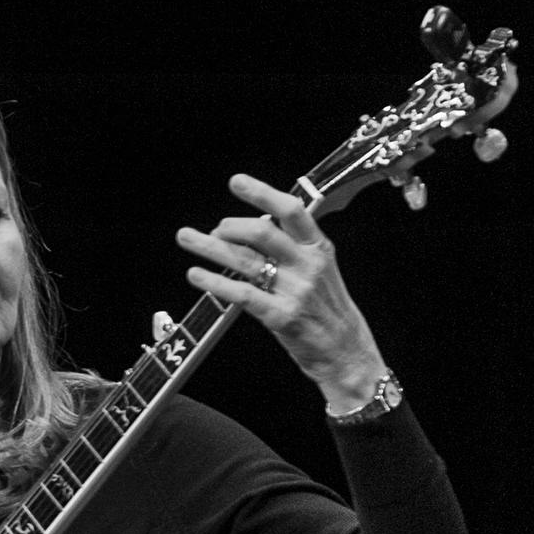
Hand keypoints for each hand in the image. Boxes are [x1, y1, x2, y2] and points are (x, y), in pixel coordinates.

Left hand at [176, 174, 387, 411]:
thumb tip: (250, 230)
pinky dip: (214, 282)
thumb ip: (292, 248)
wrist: (346, 351)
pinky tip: (196, 275)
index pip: (291, 210)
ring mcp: (295, 291)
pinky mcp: (281, 316)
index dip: (261, 193)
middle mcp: (307, 265)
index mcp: (318, 247)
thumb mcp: (319, 270)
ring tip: (188, 239)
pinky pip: (241, 294)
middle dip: (228, 226)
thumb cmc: (327, 310)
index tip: (237, 182)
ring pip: (244, 260)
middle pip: (261, 232)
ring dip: (210, 248)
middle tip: (212, 230)